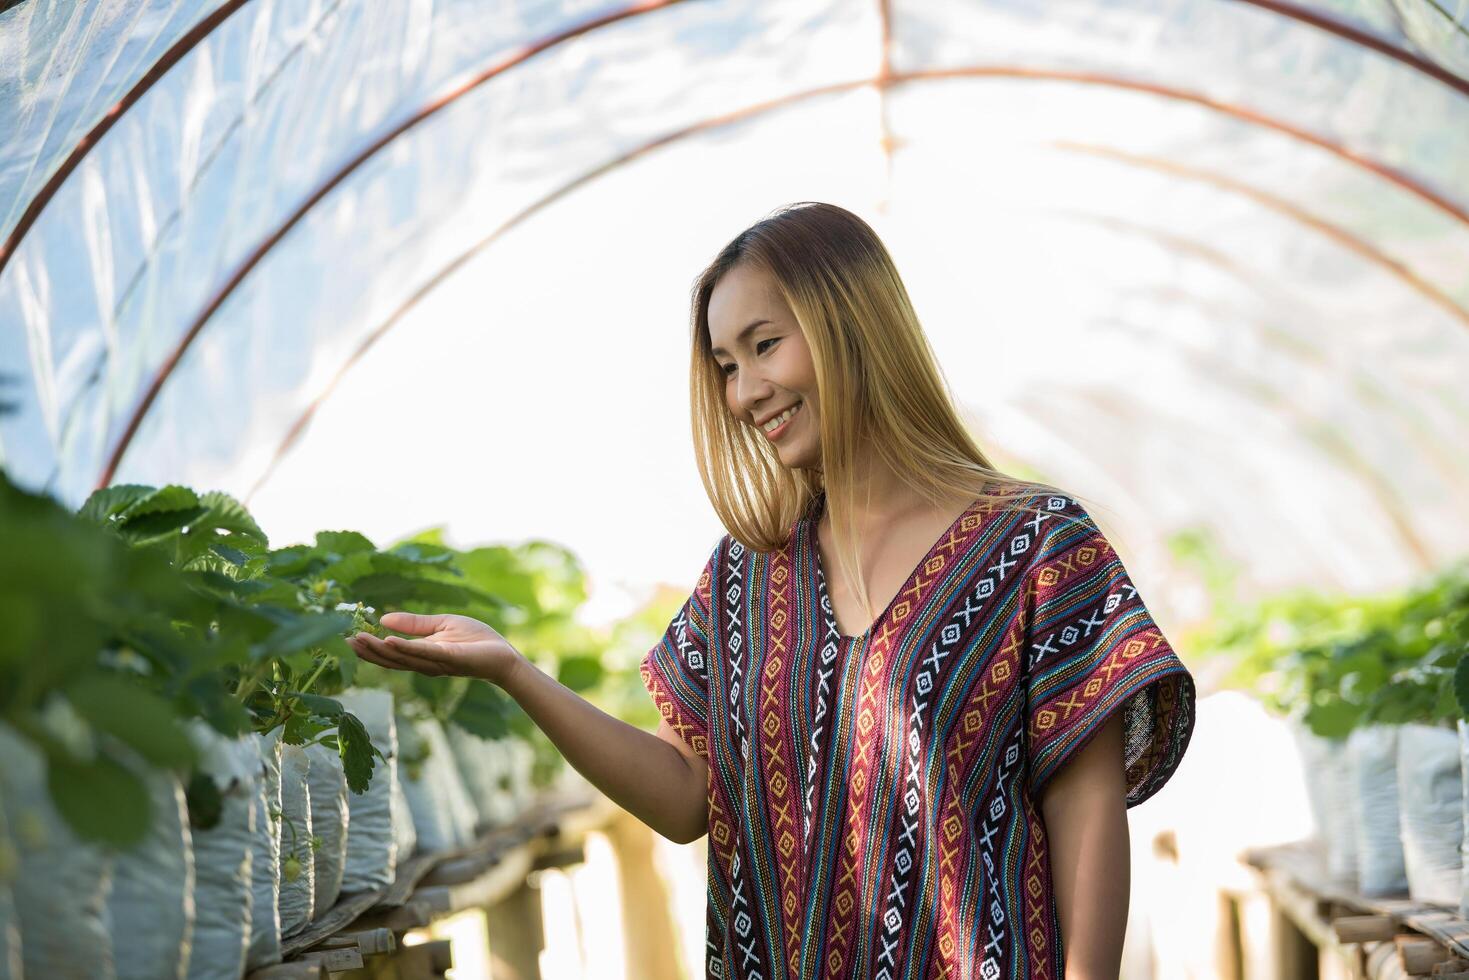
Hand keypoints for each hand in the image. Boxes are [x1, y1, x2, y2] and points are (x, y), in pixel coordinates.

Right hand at [347, 612, 521, 685]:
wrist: (503, 654)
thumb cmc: (475, 639)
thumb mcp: (441, 625)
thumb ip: (414, 624)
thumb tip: (383, 619)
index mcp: (421, 655)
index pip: (390, 653)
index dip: (369, 647)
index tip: (347, 638)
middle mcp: (424, 663)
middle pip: (390, 659)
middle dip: (367, 651)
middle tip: (343, 641)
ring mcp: (436, 662)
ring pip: (402, 657)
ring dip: (378, 649)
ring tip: (358, 639)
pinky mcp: (450, 657)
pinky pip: (424, 653)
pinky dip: (405, 647)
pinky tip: (388, 640)